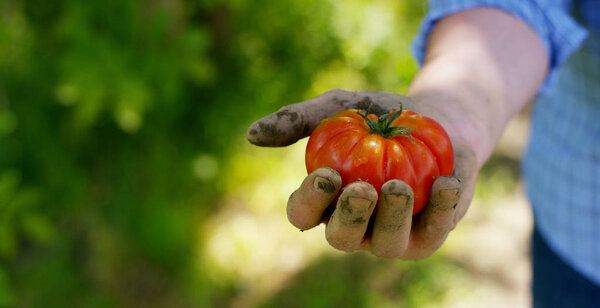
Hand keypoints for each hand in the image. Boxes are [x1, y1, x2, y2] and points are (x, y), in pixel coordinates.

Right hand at [247, 89, 476, 258]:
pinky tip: (446, 183)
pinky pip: (431, 235)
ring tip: (398, 186)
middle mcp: (355, 224)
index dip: (309, 201)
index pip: (303, 214)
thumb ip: (299, 119)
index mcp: (325, 201)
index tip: (326, 175)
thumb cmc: (381, 115)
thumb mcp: (341, 106)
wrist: (441, 118)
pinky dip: (440, 211)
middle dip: (349, 218)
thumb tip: (252, 134)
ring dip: (391, 218)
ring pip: (386, 245)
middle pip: (341, 238)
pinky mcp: (429, 234)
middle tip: (361, 189)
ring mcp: (391, 234)